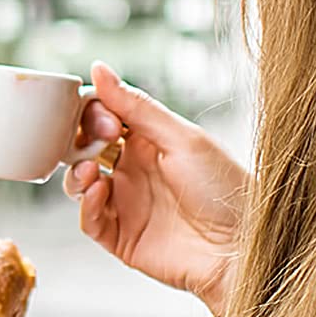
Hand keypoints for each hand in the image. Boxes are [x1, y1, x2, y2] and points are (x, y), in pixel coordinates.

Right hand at [68, 61, 247, 316]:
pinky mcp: (121, 238)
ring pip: (78, 183)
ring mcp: (125, 204)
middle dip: (78, 140)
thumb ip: (136, 106)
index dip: (93, 112)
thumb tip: (98, 69)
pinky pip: (89, 220)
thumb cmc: (225, 188)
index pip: (103, 116)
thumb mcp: (181, 138)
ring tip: (89, 172)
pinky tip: (99, 192)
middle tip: (95, 142)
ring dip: (75, 173)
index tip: (104, 119)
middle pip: (84, 147)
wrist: (240, 247)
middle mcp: (134, 170)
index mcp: (149, 141)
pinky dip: (86, 205)